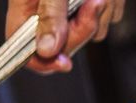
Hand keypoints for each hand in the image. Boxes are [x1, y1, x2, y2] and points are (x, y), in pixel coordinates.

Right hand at [6, 0, 126, 74]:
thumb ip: (49, 15)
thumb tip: (47, 51)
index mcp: (25, 7)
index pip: (24, 50)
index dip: (43, 63)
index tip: (64, 63)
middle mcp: (46, 13)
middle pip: (64, 47)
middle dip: (82, 30)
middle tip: (95, 3)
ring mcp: (72, 13)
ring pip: (93, 34)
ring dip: (100, 16)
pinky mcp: (95, 8)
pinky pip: (108, 20)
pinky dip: (111, 7)